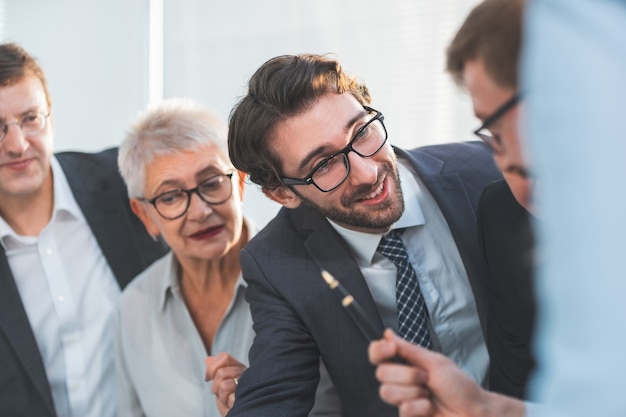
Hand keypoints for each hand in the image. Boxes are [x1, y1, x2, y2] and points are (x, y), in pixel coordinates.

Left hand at [205, 352, 246, 415]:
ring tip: (228, 398)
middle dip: (216, 386)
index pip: (224, 357)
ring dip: (222, 396)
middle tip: (222, 392)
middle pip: (221, 372)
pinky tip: (233, 403)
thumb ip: (215, 369)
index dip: (212, 368)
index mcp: (238, 367)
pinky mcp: (246, 396)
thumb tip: (207, 359)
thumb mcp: (220, 382)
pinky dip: (228, 401)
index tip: (209, 378)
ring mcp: (247, 384)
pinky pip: (231, 397)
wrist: (239, 412)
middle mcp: (245, 373)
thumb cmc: (230, 398)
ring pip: (224, 385)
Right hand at [369, 329, 523, 416]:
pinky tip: (431, 408)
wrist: (474, 413)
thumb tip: (387, 334)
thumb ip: (408, 350)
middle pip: (381, 373)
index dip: (378, 351)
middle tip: (426, 378)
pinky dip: (421, 408)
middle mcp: (402, 380)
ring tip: (429, 395)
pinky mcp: (408, 415)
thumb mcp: (435, 362)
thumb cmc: (460, 386)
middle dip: (406, 375)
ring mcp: (404, 399)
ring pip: (387, 392)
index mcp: (408, 363)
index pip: (378, 355)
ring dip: (413, 392)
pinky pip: (403, 409)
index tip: (392, 349)